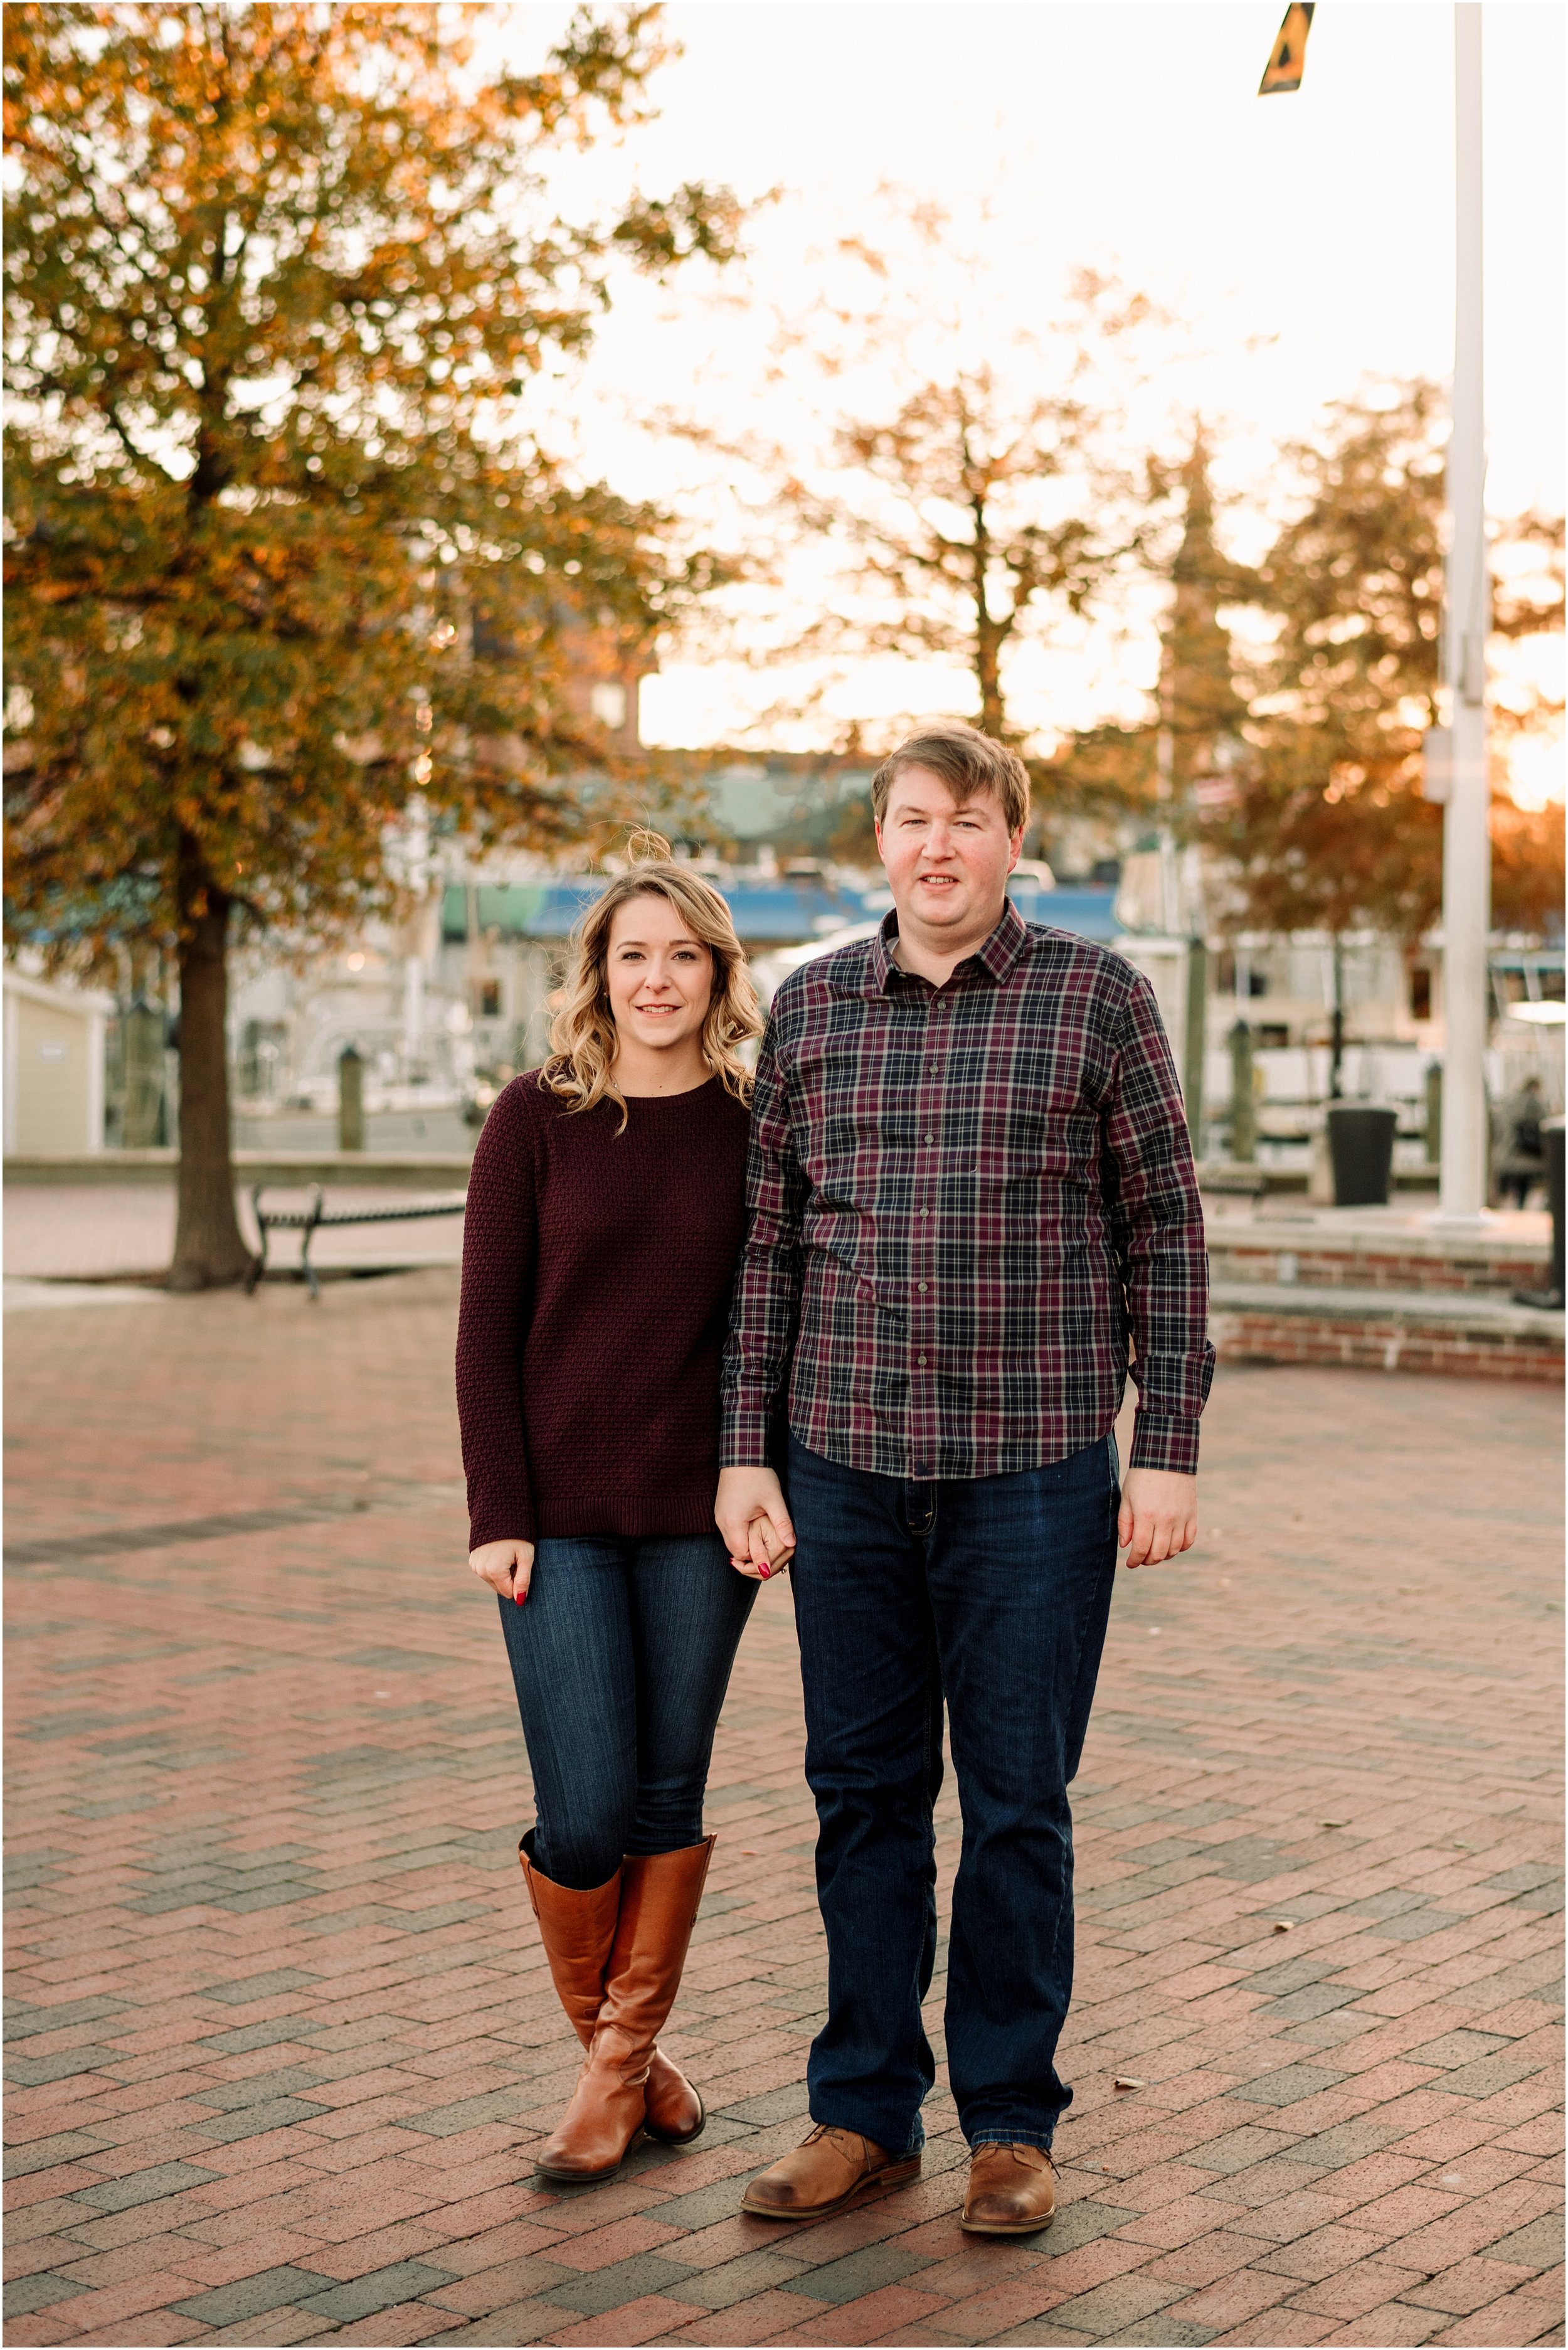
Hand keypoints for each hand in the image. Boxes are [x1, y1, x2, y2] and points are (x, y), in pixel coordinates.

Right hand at [469, 1538, 534, 1603]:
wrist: (500, 1513)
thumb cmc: (518, 1535)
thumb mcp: (526, 1556)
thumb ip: (523, 1580)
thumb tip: (520, 1600)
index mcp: (494, 1571)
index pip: (509, 1593)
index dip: (519, 1583)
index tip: (522, 1567)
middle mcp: (481, 1571)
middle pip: (500, 1588)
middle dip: (510, 1579)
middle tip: (515, 1560)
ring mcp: (475, 1566)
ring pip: (493, 1581)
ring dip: (502, 1573)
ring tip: (508, 1554)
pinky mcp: (473, 1561)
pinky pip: (486, 1572)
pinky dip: (494, 1567)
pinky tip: (499, 1553)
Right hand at [716, 1466, 795, 1581]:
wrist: (742, 1455)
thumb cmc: (758, 1476)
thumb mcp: (774, 1500)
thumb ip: (783, 1524)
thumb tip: (792, 1544)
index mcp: (733, 1522)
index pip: (742, 1554)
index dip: (757, 1559)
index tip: (773, 1558)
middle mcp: (722, 1522)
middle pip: (735, 1552)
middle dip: (751, 1556)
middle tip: (770, 1555)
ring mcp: (719, 1517)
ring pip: (731, 1542)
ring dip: (746, 1545)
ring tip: (763, 1542)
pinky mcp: (720, 1511)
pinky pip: (729, 1532)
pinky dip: (740, 1536)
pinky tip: (754, 1530)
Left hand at [1117, 1469, 1196, 1568]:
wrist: (1166, 1457)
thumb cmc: (1141, 1477)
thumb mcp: (1126, 1497)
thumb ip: (1125, 1523)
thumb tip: (1125, 1545)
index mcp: (1146, 1515)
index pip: (1141, 1548)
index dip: (1134, 1560)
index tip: (1129, 1564)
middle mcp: (1165, 1519)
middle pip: (1158, 1553)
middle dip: (1147, 1561)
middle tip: (1141, 1559)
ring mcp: (1181, 1518)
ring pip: (1174, 1550)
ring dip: (1163, 1556)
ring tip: (1154, 1552)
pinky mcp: (1192, 1514)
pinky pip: (1189, 1540)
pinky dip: (1180, 1547)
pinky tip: (1171, 1545)